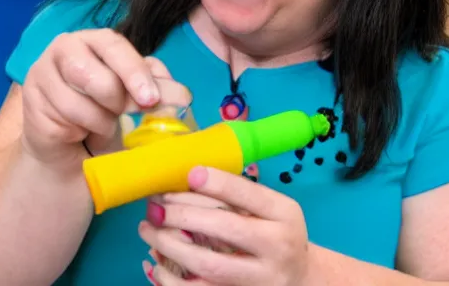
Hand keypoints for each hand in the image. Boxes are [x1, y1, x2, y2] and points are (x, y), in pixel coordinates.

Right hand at [21, 28, 190, 167]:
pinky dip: (81, 132)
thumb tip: (182, 94)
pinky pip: (64, 122)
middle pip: (95, 75)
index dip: (134, 72)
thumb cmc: (106, 108)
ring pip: (80, 103)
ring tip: (102, 123)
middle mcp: (65, 48)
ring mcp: (42, 74)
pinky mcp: (31, 104)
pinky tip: (81, 131)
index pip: (114, 45)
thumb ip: (157, 86)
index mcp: (94, 39)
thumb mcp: (136, 93)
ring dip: (100, 121)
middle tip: (127, 113)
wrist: (71, 141)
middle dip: (117, 101)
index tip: (150, 99)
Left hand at [139, 167, 308, 285]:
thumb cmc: (276, 232)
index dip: (217, 183)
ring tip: (148, 228)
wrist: (300, 278)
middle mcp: (278, 245)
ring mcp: (261, 277)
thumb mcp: (270, 208)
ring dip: (171, 244)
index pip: (248, 194)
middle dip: (184, 213)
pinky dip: (172, 279)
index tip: (189, 174)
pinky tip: (156, 261)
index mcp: (284, 213)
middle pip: (226, 227)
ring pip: (209, 263)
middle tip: (157, 204)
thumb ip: (239, 195)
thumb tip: (188, 179)